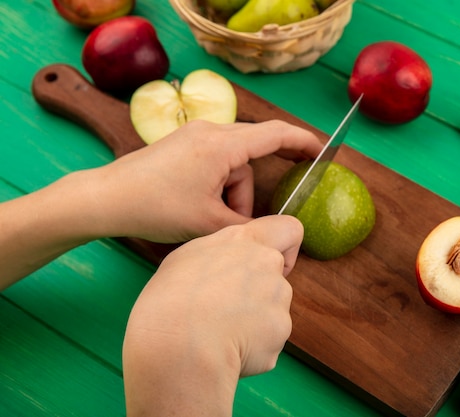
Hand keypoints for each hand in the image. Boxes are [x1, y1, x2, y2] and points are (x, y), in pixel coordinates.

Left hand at [84, 119, 322, 242]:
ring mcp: (194, 135)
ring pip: (234, 161)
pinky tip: (207, 208)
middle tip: (275, 198)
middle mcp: (210, 131)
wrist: (106, 198)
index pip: (275, 134)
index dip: (303, 141)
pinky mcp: (183, 145)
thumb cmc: (155, 207)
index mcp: (221, 145)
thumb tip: (267, 229)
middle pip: (254, 150)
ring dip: (235, 192)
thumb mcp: (208, 223)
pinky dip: (220, 184)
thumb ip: (246, 225)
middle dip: (261, 182)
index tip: (322, 151)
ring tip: (218, 221)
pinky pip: (216, 160)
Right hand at [122, 215, 301, 416]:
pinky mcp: (281, 331)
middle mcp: (267, 264)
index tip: (265, 263)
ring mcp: (279, 298)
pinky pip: (270, 340)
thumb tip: (227, 267)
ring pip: (274, 311)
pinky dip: (254, 349)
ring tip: (220, 334)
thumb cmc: (169, 300)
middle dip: (261, 295)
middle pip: (277, 278)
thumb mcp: (187, 258)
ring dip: (255, 323)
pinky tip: (227, 350)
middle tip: (227, 311)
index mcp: (243, 241)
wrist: (178, 343)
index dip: (284, 247)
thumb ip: (221, 255)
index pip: (288, 229)